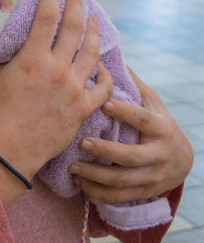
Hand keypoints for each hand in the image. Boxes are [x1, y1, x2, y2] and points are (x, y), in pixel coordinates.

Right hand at [0, 0, 112, 183]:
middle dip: (76, 4)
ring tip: (94, 20)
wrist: (9, 149)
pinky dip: (105, 74)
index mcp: (33, 58)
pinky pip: (103, 87)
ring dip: (94, 32)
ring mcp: (74, 89)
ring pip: (92, 52)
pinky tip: (102, 65)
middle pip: (74, 27)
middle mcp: (58, 69)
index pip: (47, 16)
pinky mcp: (83, 108)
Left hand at [70, 67, 193, 203]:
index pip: (141, 119)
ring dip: (95, 176)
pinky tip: (80, 184)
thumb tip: (106, 58)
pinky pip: (119, 197)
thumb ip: (132, 85)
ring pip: (122, 181)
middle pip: (130, 156)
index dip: (124, 112)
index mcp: (160, 128)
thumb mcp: (152, 103)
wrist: (183, 160)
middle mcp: (159, 154)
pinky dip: (98, 193)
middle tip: (81, 142)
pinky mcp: (144, 192)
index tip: (103, 103)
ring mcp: (153, 177)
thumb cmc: (158, 123)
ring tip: (73, 167)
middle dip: (104, 151)